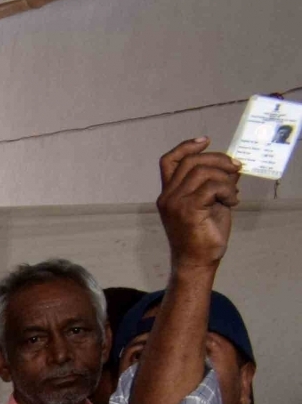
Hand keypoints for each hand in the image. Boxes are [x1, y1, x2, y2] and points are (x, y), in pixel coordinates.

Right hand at [155, 137, 239, 273]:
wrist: (197, 262)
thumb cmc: (203, 235)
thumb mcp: (209, 203)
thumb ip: (214, 184)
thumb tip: (231, 166)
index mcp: (169, 193)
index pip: (169, 161)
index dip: (187, 146)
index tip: (206, 141)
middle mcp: (167, 196)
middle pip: (190, 161)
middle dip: (218, 159)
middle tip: (236, 168)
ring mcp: (175, 203)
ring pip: (203, 172)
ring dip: (225, 178)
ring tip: (233, 193)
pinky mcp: (188, 210)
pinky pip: (212, 187)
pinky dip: (227, 190)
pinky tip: (232, 202)